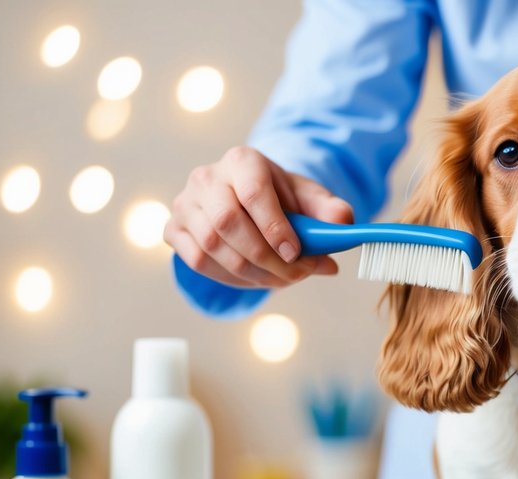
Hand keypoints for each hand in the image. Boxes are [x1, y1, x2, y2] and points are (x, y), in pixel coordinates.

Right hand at [164, 146, 353, 288]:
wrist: (244, 201)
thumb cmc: (280, 199)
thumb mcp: (308, 198)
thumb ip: (330, 209)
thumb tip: (344, 222)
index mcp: (242, 161)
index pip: (253, 193)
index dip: (274, 227)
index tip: (296, 253)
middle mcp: (206, 177)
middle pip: (228, 223)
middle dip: (267, 258)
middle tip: (298, 275)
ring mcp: (184, 203)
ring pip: (212, 246)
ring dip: (252, 272)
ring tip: (283, 279)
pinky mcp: (173, 229)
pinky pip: (197, 261)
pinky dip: (229, 278)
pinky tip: (256, 278)